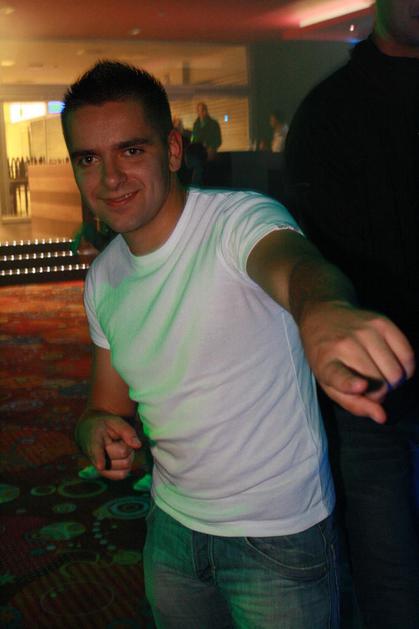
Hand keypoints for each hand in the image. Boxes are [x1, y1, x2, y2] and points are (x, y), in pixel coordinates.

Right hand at [76, 413, 141, 479]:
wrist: (88, 432)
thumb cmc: (103, 425)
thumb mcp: (114, 421)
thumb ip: (126, 431)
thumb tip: (138, 445)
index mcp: (95, 440)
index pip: (96, 451)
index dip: (99, 459)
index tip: (100, 466)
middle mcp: (94, 457)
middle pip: (123, 454)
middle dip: (127, 445)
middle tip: (120, 439)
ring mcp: (99, 467)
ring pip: (125, 465)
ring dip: (128, 456)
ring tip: (119, 447)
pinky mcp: (106, 474)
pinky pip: (121, 475)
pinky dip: (126, 466)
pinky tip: (121, 457)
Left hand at [299, 301, 414, 422]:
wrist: (323, 316)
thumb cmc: (327, 357)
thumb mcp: (329, 385)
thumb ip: (354, 404)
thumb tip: (381, 416)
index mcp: (326, 363)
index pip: (339, 375)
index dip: (350, 383)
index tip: (360, 385)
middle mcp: (345, 344)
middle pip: (379, 383)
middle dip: (379, 393)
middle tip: (369, 386)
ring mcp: (365, 331)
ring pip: (397, 373)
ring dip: (393, 381)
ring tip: (379, 375)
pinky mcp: (382, 322)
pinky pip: (408, 355)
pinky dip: (406, 368)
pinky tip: (393, 367)